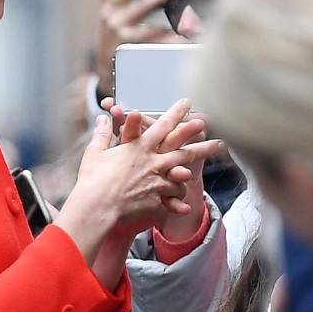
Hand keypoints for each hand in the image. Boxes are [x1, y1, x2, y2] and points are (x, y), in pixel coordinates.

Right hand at [57, 101, 224, 260]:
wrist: (96, 206)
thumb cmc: (92, 179)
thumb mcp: (95, 152)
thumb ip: (102, 134)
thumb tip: (103, 119)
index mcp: (139, 148)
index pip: (162, 126)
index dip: (176, 113)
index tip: (188, 104)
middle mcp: (152, 163)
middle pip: (183, 153)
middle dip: (203, 147)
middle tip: (220, 142)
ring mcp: (156, 182)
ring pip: (181, 178)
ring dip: (190, 176)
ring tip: (198, 175)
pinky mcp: (155, 201)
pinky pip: (171, 202)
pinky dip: (178, 204)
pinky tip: (186, 207)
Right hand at [94, 0, 182, 93]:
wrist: (108, 70)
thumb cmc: (115, 38)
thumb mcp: (110, 16)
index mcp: (108, 5)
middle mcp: (110, 14)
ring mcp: (118, 30)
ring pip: (140, 7)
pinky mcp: (129, 44)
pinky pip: (151, 34)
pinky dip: (166, 30)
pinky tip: (179, 28)